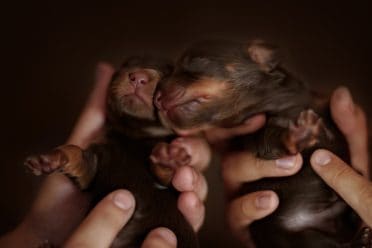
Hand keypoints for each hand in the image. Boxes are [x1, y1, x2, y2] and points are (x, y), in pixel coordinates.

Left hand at [0, 62, 206, 245]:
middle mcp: (158, 176)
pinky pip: (188, 219)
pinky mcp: (164, 226)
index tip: (178, 134)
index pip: (176, 140)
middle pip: (192, 161)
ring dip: (197, 181)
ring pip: (196, 187)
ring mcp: (164, 201)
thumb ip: (97, 111)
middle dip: (194, 155)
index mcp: (144, 154)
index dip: (184, 134)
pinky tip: (187, 202)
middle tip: (181, 154)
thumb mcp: (81, 145)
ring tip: (183, 180)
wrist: (53, 230)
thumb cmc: (67, 188)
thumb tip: (105, 68)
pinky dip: (194, 211)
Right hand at [220, 86, 369, 244]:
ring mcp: (242, 194)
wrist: (334, 236)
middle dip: (256, 138)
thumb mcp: (350, 161)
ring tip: (290, 166)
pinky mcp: (244, 223)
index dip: (241, 118)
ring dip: (257, 165)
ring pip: (230, 172)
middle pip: (234, 144)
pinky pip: (235, 212)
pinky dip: (250, 204)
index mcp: (265, 150)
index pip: (240, 127)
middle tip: (291, 146)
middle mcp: (249, 169)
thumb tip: (340, 94)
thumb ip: (349, 130)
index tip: (262, 115)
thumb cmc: (334, 195)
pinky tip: (271, 200)